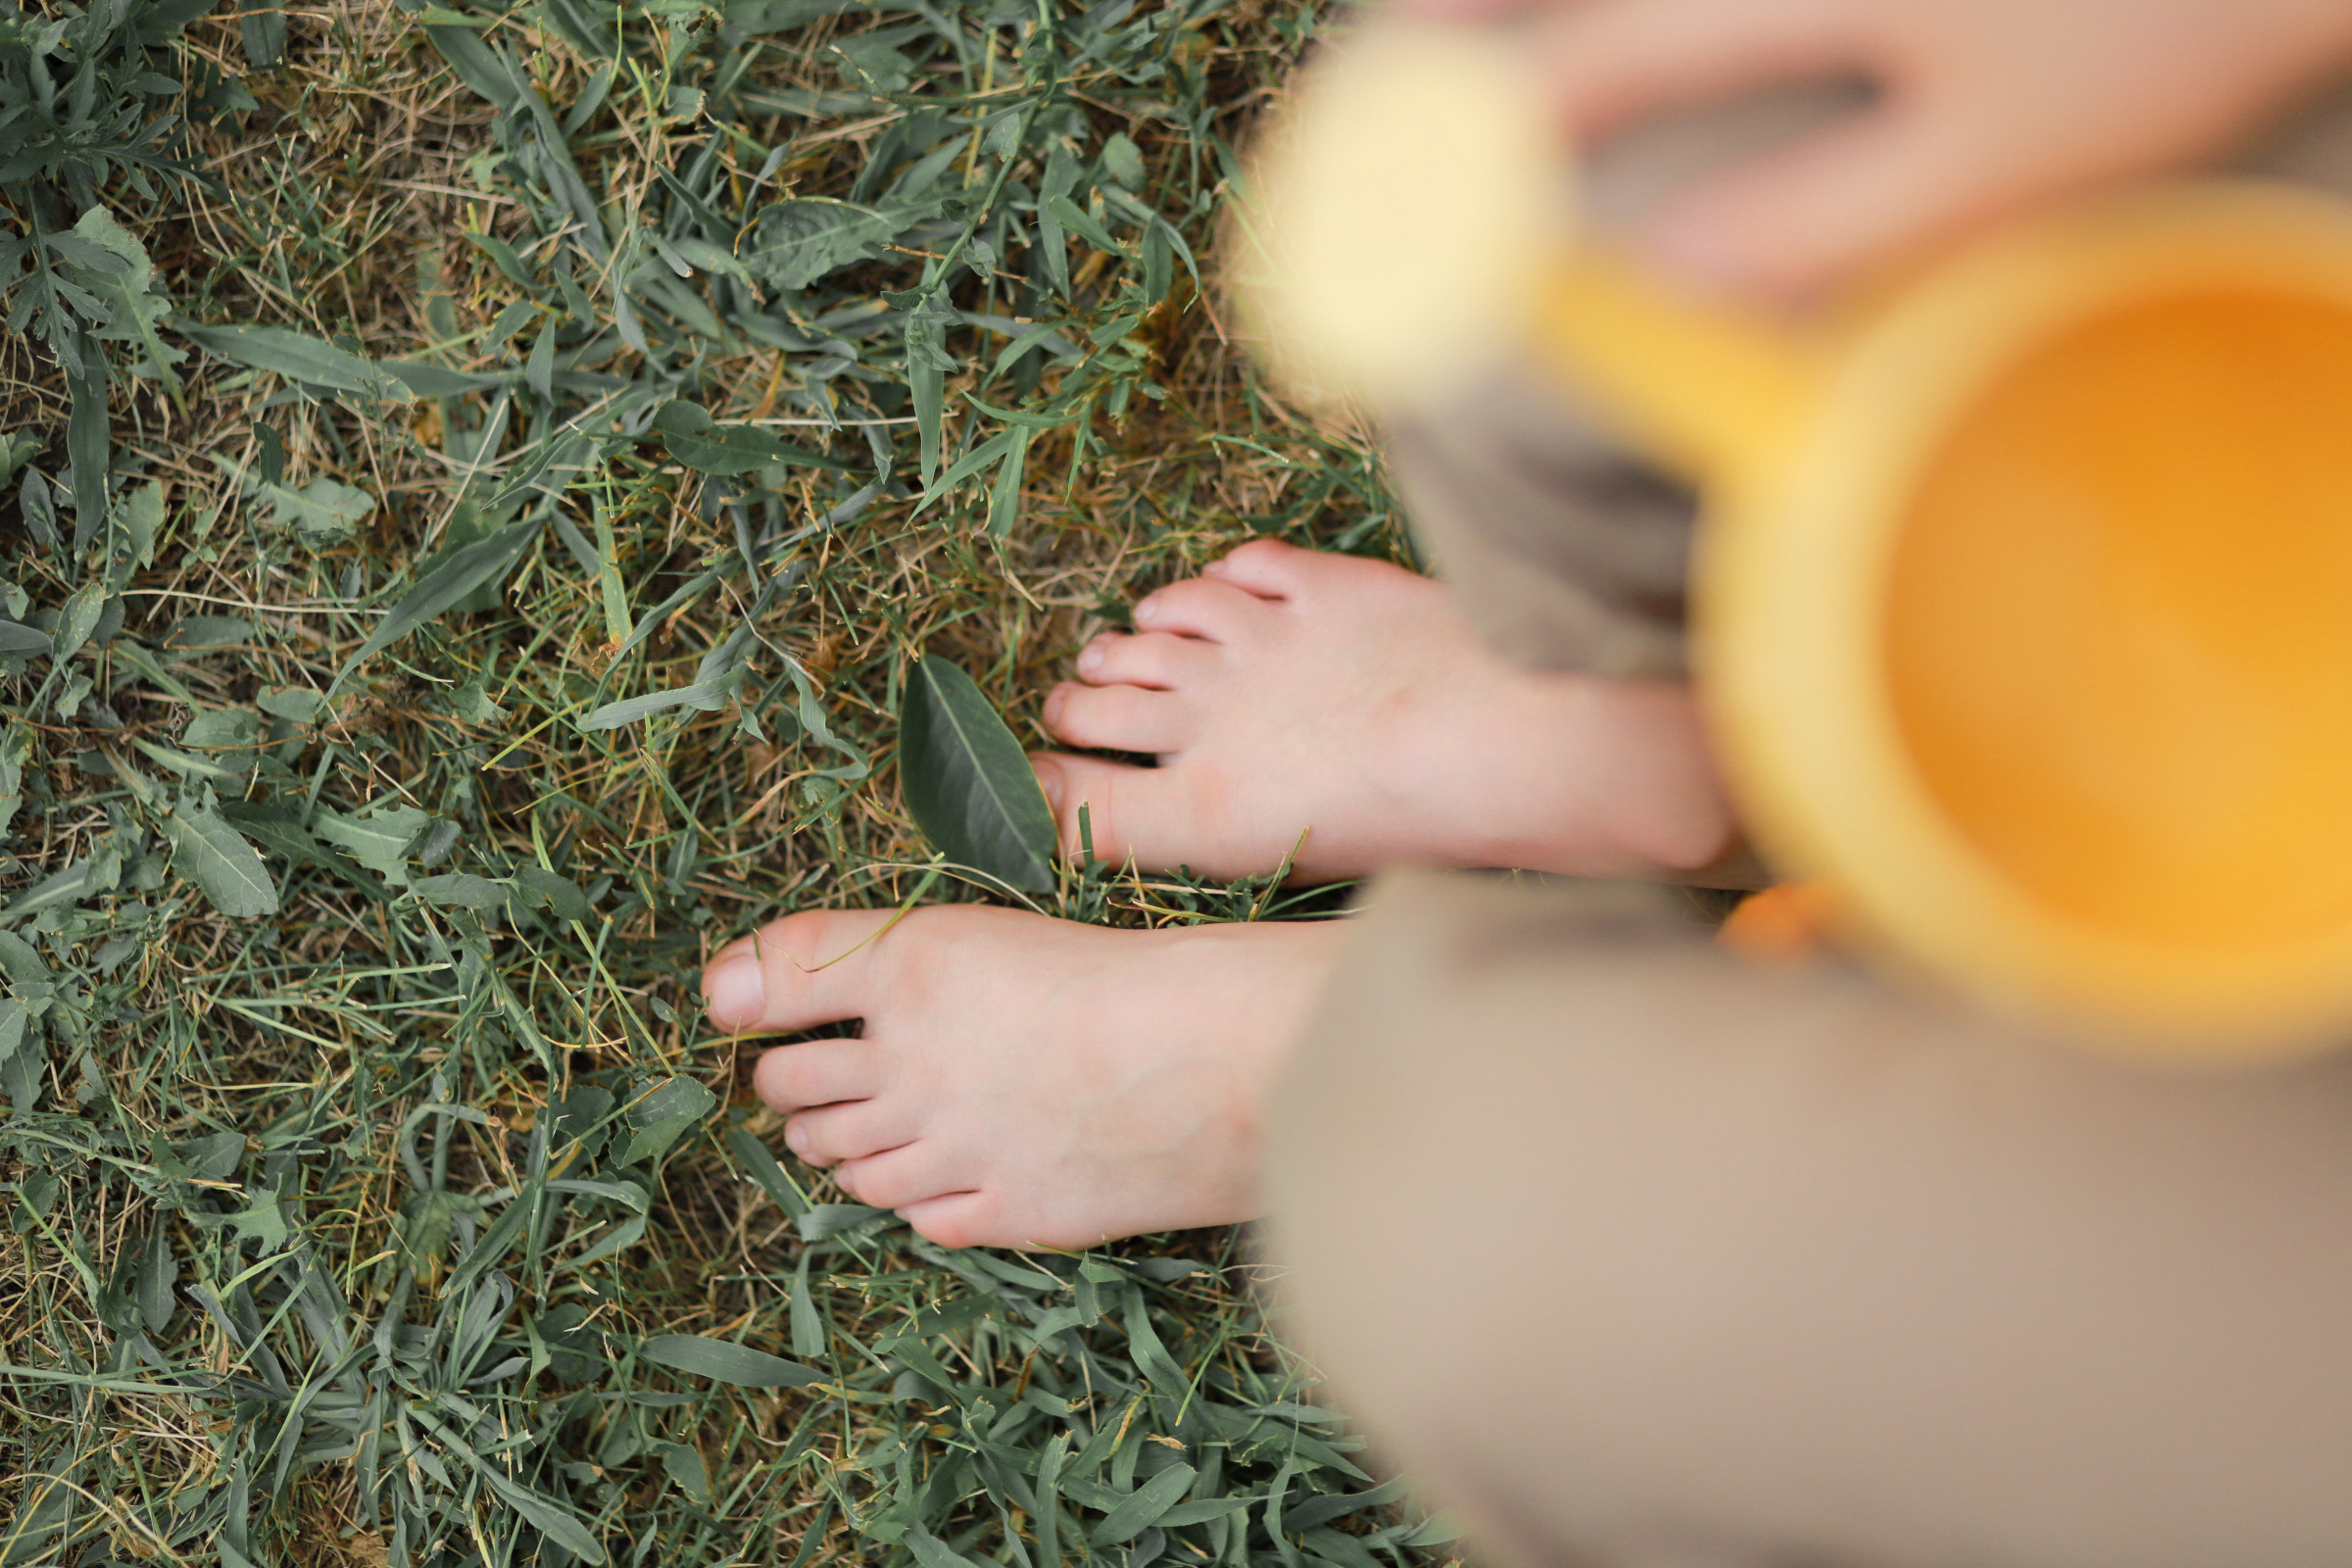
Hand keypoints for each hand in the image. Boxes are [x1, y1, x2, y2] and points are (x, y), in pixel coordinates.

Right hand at [1396, 0, 2351, 297]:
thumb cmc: (2172, 19)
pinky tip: (1580, 38)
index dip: (1460, 154)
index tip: (1377, 224)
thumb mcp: (2001, 161)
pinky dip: (1615, 12)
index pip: (1575, 70)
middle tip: (1358, 101)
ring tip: (1429, 41)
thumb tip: (1653, 278)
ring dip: (1496, 5)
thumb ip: (1816, 227)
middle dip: (1436, 33)